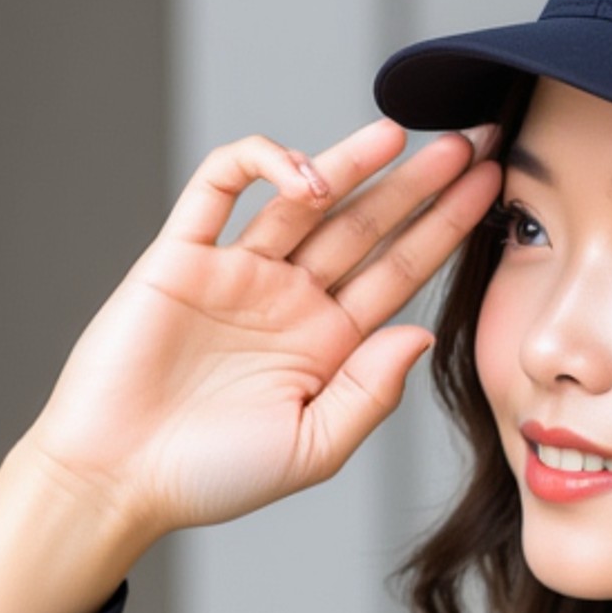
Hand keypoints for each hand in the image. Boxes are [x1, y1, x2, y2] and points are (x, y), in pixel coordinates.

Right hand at [21, 117, 501, 545]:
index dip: (445, 229)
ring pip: (304, 198)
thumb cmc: (212, 476)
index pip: (400, 273)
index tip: (492, 191)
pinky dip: (260, 165)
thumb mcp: (312, 448)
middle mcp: (289, 300)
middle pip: (366, 226)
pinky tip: (305, 176)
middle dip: (418, 184)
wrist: (118, 478)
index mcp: (328, 344)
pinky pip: (219, 187)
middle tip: (472, 141)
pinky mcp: (181, 254)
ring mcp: (237, 272)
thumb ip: (370, 393)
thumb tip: (422, 333)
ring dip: (352, 163)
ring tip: (401, 134)